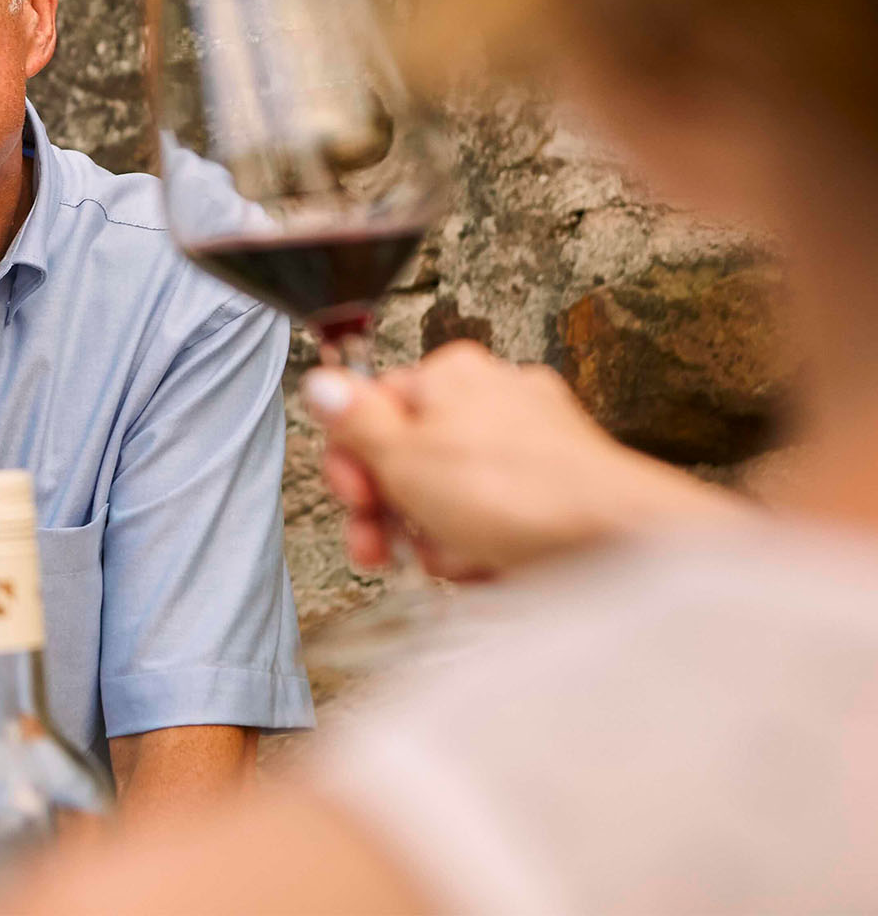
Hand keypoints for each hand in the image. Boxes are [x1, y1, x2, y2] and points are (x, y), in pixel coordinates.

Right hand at [305, 340, 743, 577]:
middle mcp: (493, 399)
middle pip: (411, 458)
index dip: (353, 463)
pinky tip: (493, 567)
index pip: (373, 410)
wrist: (620, 542)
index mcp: (450, 376)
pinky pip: (498, 521)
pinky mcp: (557, 492)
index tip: (353, 502)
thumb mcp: (406, 458)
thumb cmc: (520, 493)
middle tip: (382, 548)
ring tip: (458, 559)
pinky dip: (488, 549)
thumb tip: (322, 383)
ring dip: (441, 539)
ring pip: (452, 497)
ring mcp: (530, 445)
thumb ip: (356, 421)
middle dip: (394, 512)